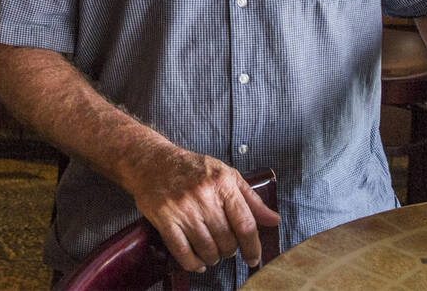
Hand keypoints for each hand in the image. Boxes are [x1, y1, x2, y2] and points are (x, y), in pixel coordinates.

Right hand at [125, 148, 280, 272]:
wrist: (153, 162)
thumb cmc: (193, 169)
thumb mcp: (227, 175)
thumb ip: (252, 199)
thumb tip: (273, 220)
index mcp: (223, 182)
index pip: (245, 224)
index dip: (253, 246)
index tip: (253, 258)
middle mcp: (204, 196)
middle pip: (227, 240)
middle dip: (230, 250)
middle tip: (226, 247)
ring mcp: (183, 209)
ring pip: (207, 249)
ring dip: (213, 257)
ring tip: (212, 251)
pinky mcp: (165, 220)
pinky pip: (183, 253)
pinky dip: (193, 263)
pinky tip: (198, 261)